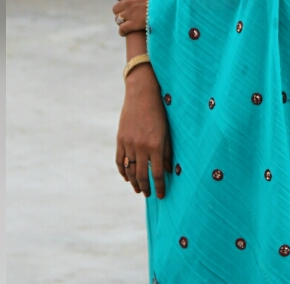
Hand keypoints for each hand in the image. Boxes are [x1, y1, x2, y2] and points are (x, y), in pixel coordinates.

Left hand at [113, 0, 165, 36]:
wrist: (169, 2)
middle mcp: (127, 0)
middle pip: (116, 7)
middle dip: (120, 10)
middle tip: (126, 12)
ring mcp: (129, 12)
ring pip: (117, 18)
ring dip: (121, 20)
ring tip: (125, 22)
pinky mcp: (133, 23)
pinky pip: (122, 29)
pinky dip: (122, 31)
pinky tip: (124, 32)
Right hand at [115, 64, 172, 197]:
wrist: (142, 94)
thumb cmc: (160, 111)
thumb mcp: (167, 131)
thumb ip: (168, 151)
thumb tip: (169, 170)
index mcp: (156, 146)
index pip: (158, 173)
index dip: (159, 186)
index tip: (161, 196)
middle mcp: (141, 147)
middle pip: (142, 175)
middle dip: (146, 187)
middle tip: (149, 194)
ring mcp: (129, 143)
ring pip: (129, 170)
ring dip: (134, 182)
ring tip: (138, 188)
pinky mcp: (120, 139)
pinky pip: (120, 160)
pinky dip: (122, 171)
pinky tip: (126, 177)